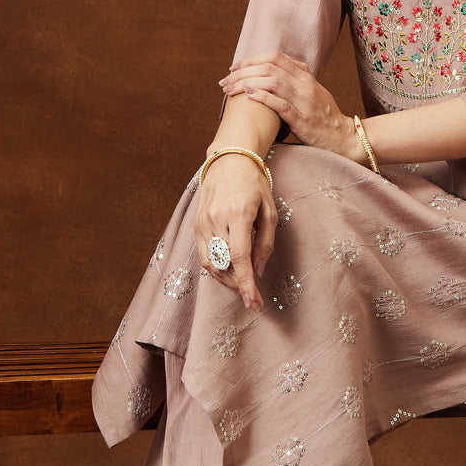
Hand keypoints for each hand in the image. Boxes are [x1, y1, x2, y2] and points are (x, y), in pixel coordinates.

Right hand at [194, 154, 276, 312]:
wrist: (228, 162)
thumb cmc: (254, 185)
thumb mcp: (269, 211)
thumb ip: (265, 243)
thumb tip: (258, 272)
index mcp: (239, 213)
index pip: (240, 257)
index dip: (246, 284)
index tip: (254, 303)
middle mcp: (217, 219)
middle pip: (225, 265)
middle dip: (239, 287)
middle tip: (254, 298)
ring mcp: (202, 223)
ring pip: (211, 264)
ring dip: (227, 281)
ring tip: (242, 286)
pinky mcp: (195, 225)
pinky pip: (203, 256)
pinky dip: (216, 270)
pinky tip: (229, 273)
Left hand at [220, 52, 359, 160]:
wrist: (342, 137)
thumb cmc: (322, 117)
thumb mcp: (310, 92)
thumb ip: (293, 81)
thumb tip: (266, 76)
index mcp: (305, 75)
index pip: (274, 56)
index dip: (251, 59)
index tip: (234, 68)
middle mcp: (304, 83)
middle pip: (269, 66)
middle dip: (242, 71)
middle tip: (225, 81)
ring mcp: (304, 100)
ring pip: (272, 81)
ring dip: (246, 83)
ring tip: (230, 90)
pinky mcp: (302, 118)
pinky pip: (279, 103)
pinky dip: (262, 96)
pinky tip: (248, 95)